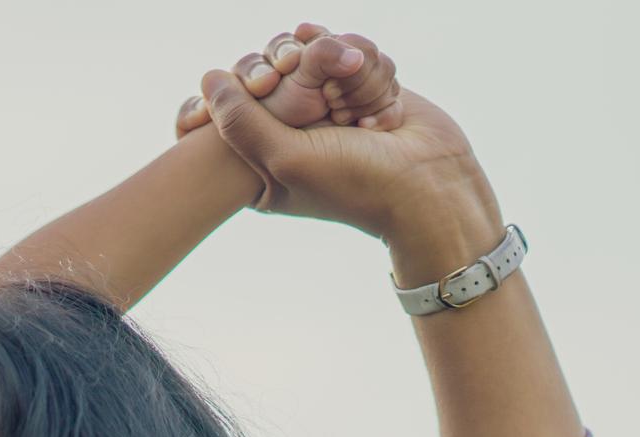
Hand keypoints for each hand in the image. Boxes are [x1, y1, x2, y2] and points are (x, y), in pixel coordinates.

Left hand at [196, 73, 486, 242]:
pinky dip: (374, 74)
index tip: (266, 83)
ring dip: (351, 77)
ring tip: (364, 120)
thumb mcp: (283, 157)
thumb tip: (209, 78)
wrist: (430, 184)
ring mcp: (326, 103)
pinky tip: (383, 113)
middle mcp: (291, 125)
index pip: (232, 98)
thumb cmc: (353, 182)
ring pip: (322, 50)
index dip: (250, 79)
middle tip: (331, 106)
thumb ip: (241, 120)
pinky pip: (357, 50)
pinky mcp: (361, 85)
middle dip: (310, 73)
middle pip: (278, 63)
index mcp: (259, 155)